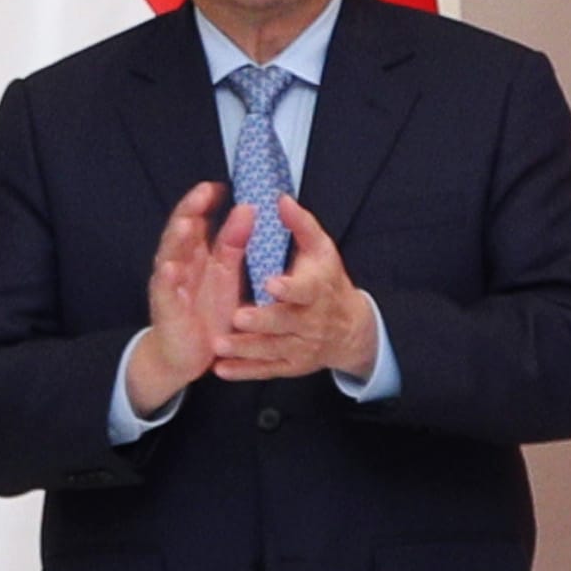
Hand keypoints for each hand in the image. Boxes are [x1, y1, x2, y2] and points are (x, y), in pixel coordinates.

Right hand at [123, 183, 240, 414]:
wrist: (187, 354)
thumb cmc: (206, 311)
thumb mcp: (226, 273)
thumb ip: (234, 242)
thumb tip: (247, 208)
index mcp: (197, 255)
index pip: (197, 221)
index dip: (204, 203)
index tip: (218, 185)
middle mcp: (180, 265)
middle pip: (181, 233)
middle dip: (190, 211)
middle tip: (203, 193)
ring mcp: (170, 285)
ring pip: (169, 257)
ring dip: (176, 240)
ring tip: (186, 223)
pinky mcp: (167, 309)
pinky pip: (165, 292)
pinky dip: (167, 279)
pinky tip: (170, 268)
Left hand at [204, 201, 380, 383]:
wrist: (351, 330)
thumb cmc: (328, 283)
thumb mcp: (322, 251)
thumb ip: (300, 226)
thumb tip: (280, 199)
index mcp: (318, 290)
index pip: (306, 290)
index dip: (290, 288)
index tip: (271, 283)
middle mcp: (311, 321)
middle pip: (286, 323)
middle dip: (262, 321)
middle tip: (237, 317)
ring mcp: (301, 346)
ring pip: (272, 349)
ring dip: (246, 349)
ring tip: (218, 344)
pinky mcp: (291, 364)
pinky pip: (267, 369)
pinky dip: (244, 371)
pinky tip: (221, 369)